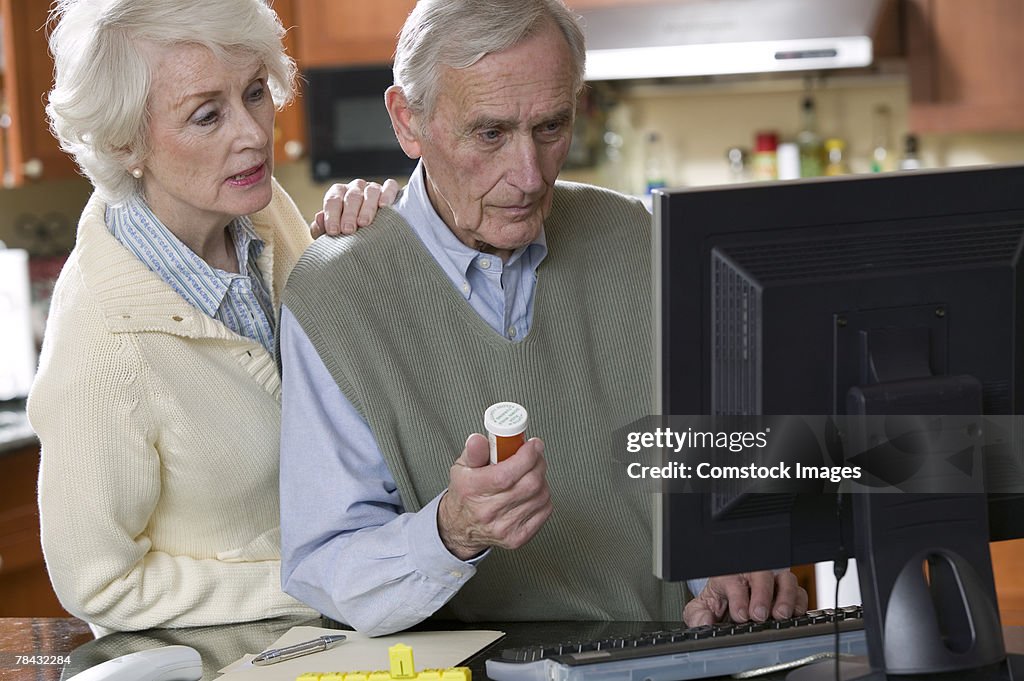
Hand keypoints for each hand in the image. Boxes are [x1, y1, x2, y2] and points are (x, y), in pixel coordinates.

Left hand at [310, 178, 400, 236]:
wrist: (370, 237)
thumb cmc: (347, 233)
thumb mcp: (332, 232)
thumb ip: (321, 228)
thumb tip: (318, 219)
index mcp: (338, 194)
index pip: (333, 200)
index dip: (332, 215)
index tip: (333, 231)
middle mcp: (355, 188)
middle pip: (352, 196)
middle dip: (349, 214)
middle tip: (348, 230)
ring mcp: (372, 188)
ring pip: (370, 192)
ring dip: (367, 208)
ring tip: (364, 223)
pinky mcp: (389, 191)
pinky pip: (389, 187)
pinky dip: (387, 194)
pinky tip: (384, 206)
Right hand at [437, 433, 552, 559]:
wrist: (461, 526)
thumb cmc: (465, 494)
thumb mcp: (462, 467)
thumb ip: (474, 451)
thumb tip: (478, 440)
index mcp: (473, 490)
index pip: (506, 474)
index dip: (526, 456)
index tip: (532, 445)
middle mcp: (488, 511)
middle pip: (529, 484)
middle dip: (538, 463)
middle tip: (534, 454)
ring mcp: (504, 527)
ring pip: (540, 495)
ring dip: (541, 478)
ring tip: (530, 473)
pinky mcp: (518, 538)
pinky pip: (545, 510)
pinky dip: (543, 496)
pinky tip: (532, 491)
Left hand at [683, 570, 807, 625]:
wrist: (730, 603)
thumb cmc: (719, 602)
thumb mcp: (701, 608)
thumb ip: (698, 615)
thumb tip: (704, 622)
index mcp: (728, 576)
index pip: (734, 581)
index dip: (738, 598)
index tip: (740, 615)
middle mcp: (752, 576)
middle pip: (761, 575)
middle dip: (761, 595)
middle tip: (759, 615)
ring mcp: (773, 583)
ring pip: (785, 580)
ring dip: (785, 598)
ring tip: (780, 616)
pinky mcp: (789, 593)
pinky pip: (800, 593)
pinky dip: (800, 604)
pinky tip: (793, 616)